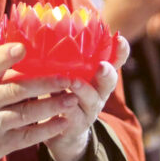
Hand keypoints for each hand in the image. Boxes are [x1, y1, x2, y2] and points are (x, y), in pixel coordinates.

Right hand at [0, 43, 76, 160]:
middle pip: (18, 89)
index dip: (5, 55)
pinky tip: (62, 122)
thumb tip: (20, 51)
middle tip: (69, 77)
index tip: (23, 48)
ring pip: (27, 113)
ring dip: (52, 105)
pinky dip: (46, 129)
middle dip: (47, 83)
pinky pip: (27, 136)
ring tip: (72, 98)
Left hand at [44, 36, 130, 160]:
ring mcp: (90, 110)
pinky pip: (73, 116)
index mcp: (98, 75)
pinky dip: (66, 109)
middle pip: (110, 80)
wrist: (61, 132)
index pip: (115, 60)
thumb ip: (60, 57)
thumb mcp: (65, 73)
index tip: (119, 38)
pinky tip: (58, 104)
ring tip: (73, 82)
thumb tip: (40, 28)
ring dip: (83, 89)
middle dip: (107, 72)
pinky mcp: (77, 125)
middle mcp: (99, 92)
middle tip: (102, 66)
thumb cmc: (61, 93)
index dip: (120, 50)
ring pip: (92, 99)